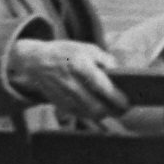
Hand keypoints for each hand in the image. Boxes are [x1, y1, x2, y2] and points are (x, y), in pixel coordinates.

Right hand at [7, 37, 127, 121]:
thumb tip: (120, 73)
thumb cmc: (67, 53)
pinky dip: (91, 114)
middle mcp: (71, 83)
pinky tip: (100, 110)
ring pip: (88, 113)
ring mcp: (63, 95)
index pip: (101, 86)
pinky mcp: (59, 104)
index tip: (127, 102)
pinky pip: (79, 114)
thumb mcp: (87, 48)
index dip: (115, 97)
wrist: (37, 61)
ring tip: (115, 111)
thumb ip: (106, 60)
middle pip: (95, 106)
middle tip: (124, 110)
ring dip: (104, 115)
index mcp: (79, 65)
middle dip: (112, 111)